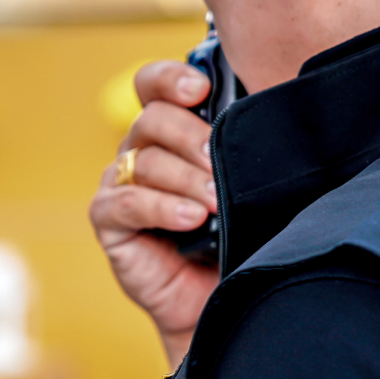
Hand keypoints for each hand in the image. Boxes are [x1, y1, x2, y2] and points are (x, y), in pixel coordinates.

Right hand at [89, 61, 220, 366]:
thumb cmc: (236, 237)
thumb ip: (243, 146)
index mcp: (171, 133)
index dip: (171, 79)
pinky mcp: (108, 222)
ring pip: (145, 161)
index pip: (154, 86)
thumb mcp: (245, 183)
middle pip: (152, 119)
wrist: (217, 299)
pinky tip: (190, 219)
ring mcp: (121, 186)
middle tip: (220, 163)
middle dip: (190, 136)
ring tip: (215, 203)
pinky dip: (161, 207)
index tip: (201, 90)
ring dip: (185, 180)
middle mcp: (141, 153)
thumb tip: (271, 111)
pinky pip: (126, 204)